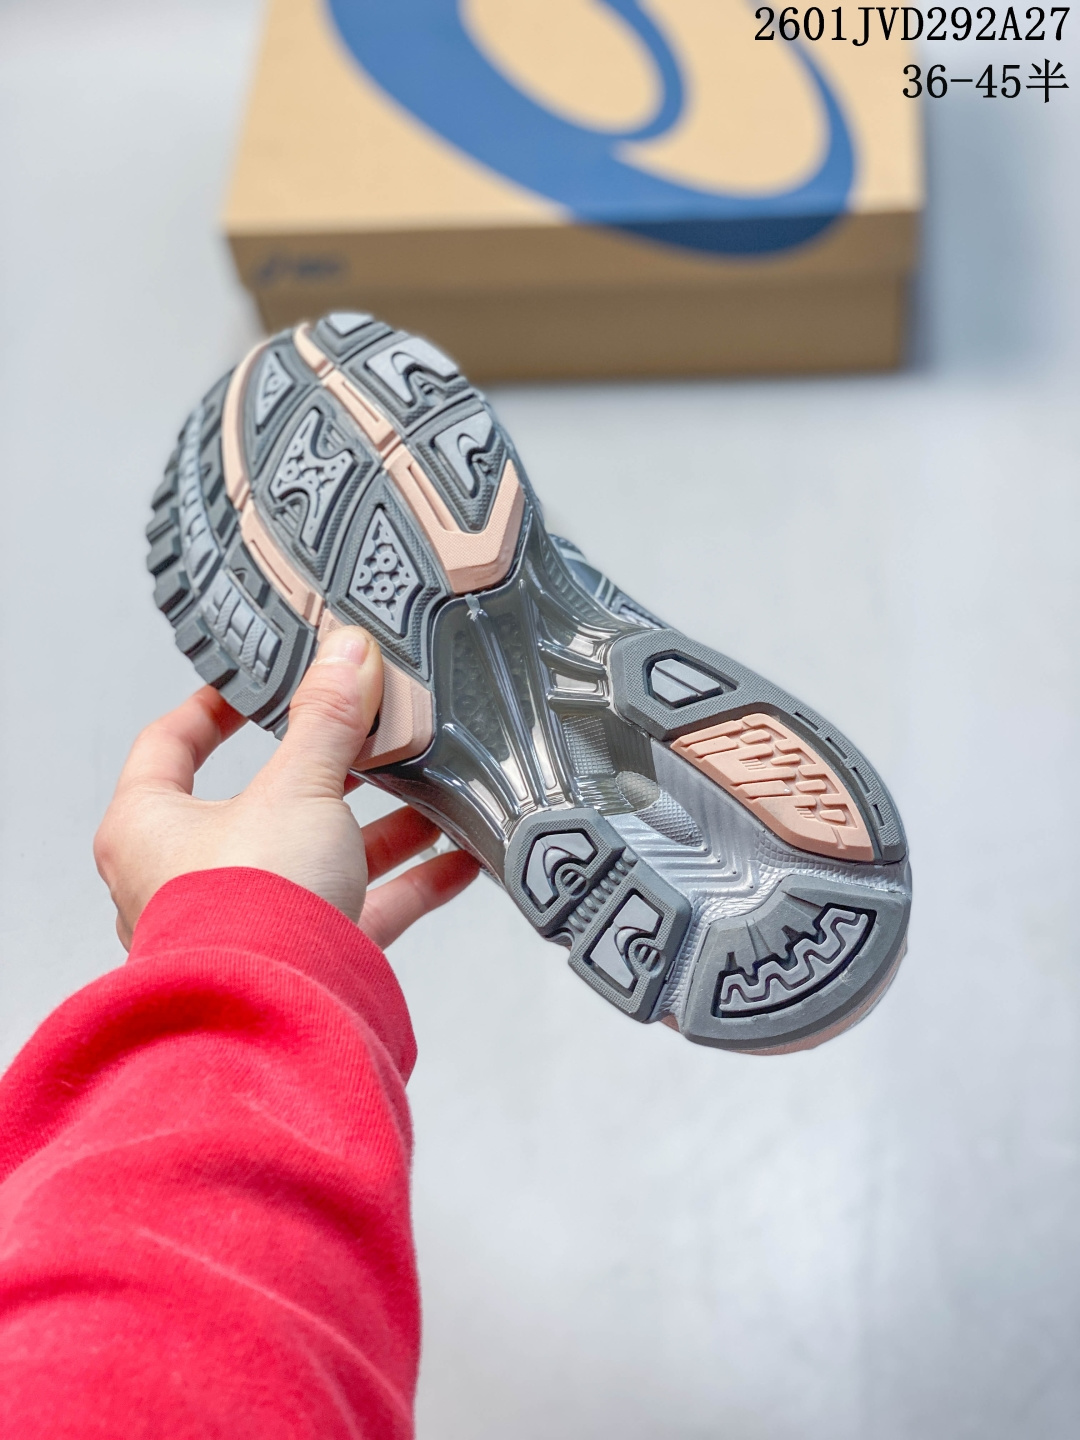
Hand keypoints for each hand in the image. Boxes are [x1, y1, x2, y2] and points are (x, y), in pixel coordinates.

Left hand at [94, 625, 479, 948]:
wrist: (278, 1024)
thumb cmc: (246, 913)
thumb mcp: (295, 789)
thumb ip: (327, 720)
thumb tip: (347, 653)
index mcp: (151, 827)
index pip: (169, 746)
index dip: (211, 707)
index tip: (254, 683)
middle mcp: (191, 877)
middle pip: (265, 801)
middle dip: (331, 768)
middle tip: (370, 732)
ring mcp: (251, 920)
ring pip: (321, 856)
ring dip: (381, 825)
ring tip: (433, 788)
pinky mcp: (304, 958)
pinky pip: (361, 910)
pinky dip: (410, 884)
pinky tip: (460, 859)